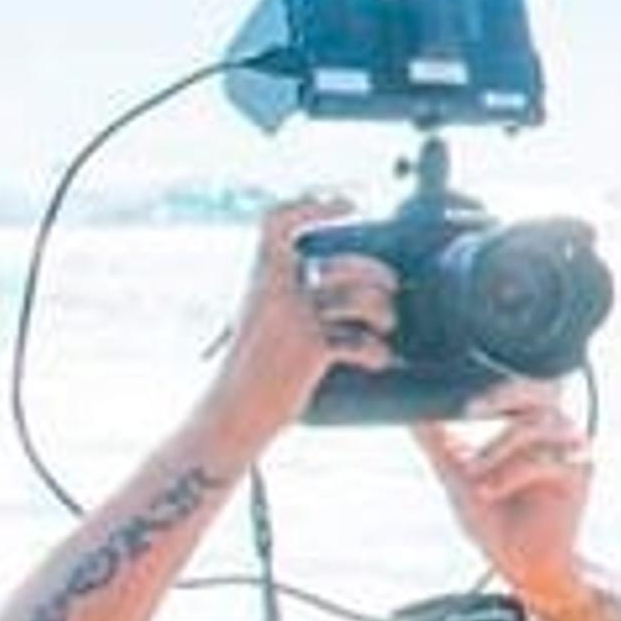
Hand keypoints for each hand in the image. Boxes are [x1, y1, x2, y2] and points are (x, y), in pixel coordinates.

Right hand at [203, 197, 392, 455]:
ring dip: (383, 312)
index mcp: (259, 279)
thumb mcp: (258, 319)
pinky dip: (375, 351)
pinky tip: (380, 359)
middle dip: (377, 274)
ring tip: (386, 326)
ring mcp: (293, 319)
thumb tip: (346, 277)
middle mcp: (275, 292)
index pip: (276, 224)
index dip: (312, 206)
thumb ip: (287, 293)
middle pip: (344, 264)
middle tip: (392, 288)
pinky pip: (359, 341)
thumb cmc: (250, 368)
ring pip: (359, 299)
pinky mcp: (310, 350)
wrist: (229, 415)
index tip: (349, 204)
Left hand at [413, 384, 594, 603]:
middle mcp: (554, 429)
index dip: (493, 382)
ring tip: (472, 474)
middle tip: (470, 409)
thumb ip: (440, 443)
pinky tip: (490, 491)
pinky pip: (546, 461)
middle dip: (504, 394)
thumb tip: (411, 414)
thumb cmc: (495, 518)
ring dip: (498, 447)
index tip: (458, 391)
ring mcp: (570, 449)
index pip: (518, 385)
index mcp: (529, 422)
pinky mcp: (580, 473)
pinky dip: (513, 474)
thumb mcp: (458, 476)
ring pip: (537, 426)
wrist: (521, 562)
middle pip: (540, 390)